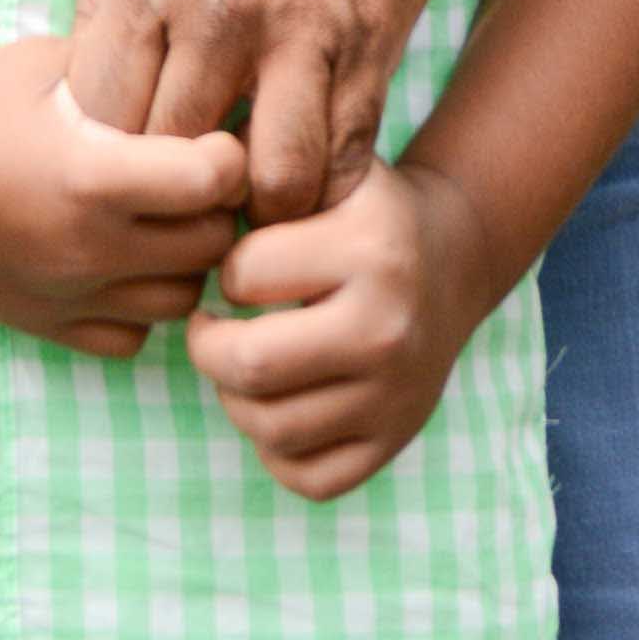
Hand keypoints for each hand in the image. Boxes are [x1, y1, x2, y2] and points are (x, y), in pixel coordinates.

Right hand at [0, 39, 246, 355]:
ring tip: (160, 220)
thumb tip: (192, 68)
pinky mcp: (46, 326)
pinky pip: (132, 339)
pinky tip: (118, 261)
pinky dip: (140, 306)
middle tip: (194, 176)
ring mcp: (69, 296)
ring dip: (184, 260)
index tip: (209, 135)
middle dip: (216, 207)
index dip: (227, 152)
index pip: (215, 180)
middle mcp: (90, 249)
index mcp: (92, 176)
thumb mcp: (44, 62)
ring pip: (181, 301)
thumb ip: (121, 68)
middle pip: (212, 245)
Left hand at [68, 0, 457, 219]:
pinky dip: (324, 185)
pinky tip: (311, 181)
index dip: (105, 151)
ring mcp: (297, 32)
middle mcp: (214, 12)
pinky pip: (343, 153)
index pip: (99, 112)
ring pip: (265, 180)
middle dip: (170, 187)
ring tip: (249, 202)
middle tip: (180, 199)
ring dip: (256, 205)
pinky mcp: (369, 42)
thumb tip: (97, 64)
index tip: (119, 159)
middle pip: (170, 156)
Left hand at [187, 156, 493, 502]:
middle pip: (250, 365)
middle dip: (207, 346)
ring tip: (242, 361)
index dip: (222, 267)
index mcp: (369, 251)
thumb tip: (187, 182)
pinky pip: (306, 477)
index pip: (243, 276)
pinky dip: (274, 450)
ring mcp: (396, 397)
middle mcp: (388, 329)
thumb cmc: (361, 208)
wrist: (451, 261)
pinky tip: (277, 403)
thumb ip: (262, 162)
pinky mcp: (393, 443)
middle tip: (209, 326)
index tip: (236, 263)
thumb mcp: (326, 167)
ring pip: (269, 428)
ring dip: (234, 397)